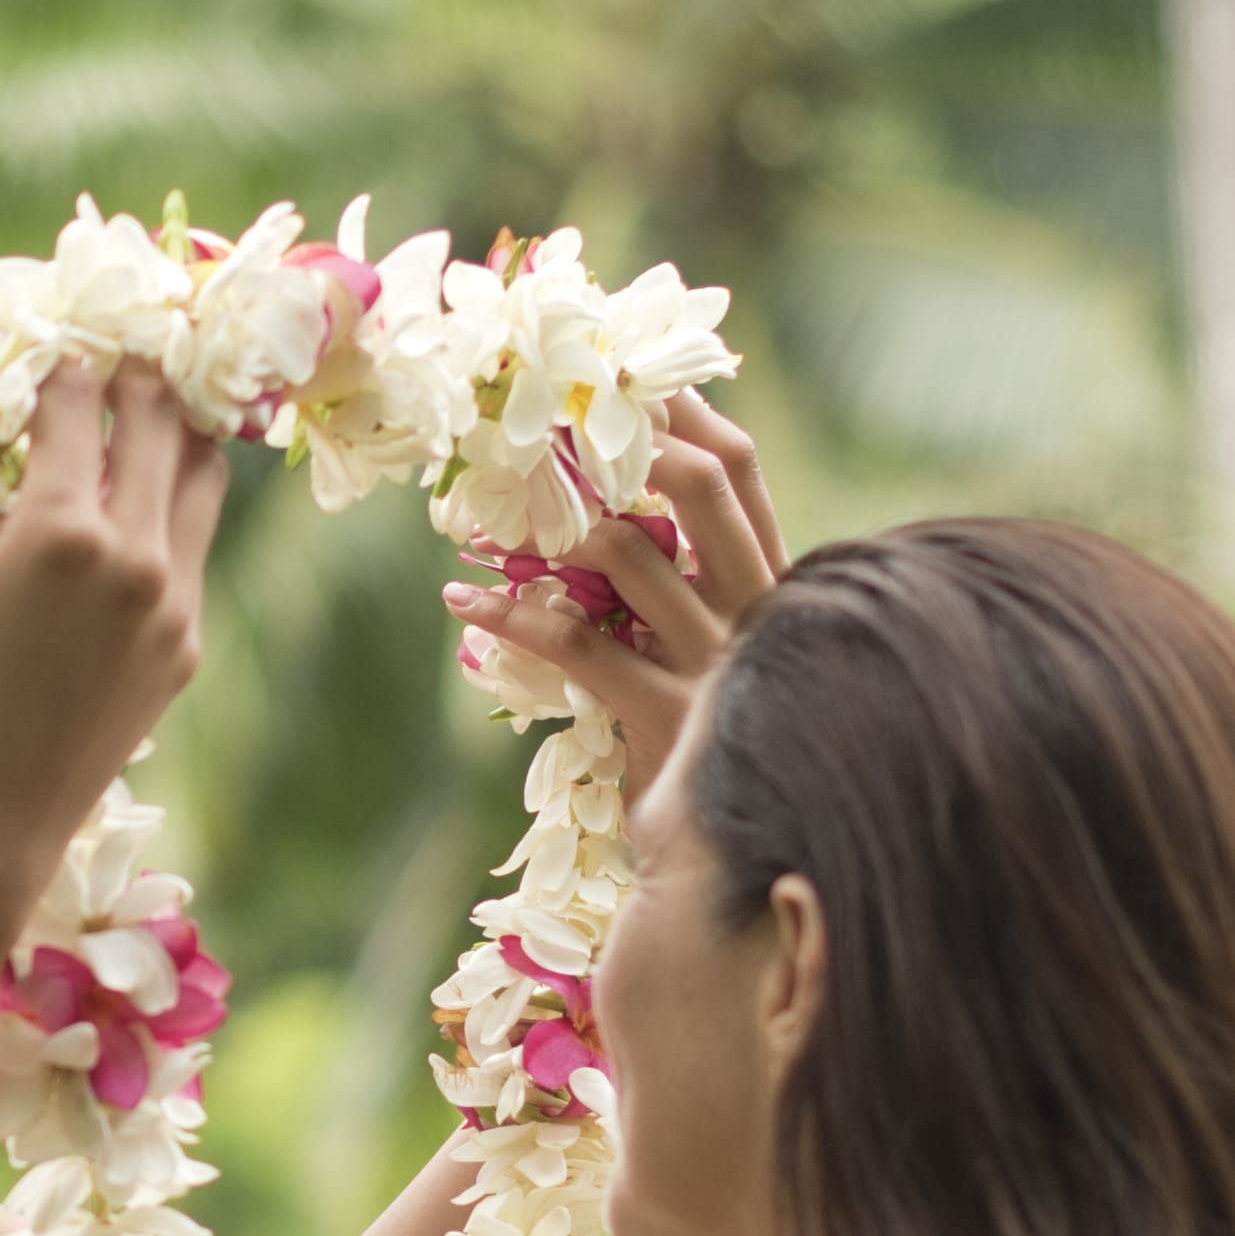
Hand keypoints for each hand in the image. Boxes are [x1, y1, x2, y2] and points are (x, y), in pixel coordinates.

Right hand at [0, 332, 227, 916]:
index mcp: (62, 530)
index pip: (79, 399)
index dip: (60, 357)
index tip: (45, 339)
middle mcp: (136, 560)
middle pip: (160, 421)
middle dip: (130, 378)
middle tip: (102, 355)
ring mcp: (173, 608)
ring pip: (202, 479)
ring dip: (171, 433)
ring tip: (134, 410)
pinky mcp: (184, 651)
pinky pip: (194, 550)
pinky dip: (171, 508)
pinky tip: (131, 504)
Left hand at [440, 388, 784, 776]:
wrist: (724, 860)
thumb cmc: (701, 744)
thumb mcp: (711, 654)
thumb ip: (686, 587)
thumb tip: (609, 508)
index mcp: (773, 587)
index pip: (742, 474)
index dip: (687, 414)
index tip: (622, 375)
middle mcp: (756, 614)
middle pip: (703, 488)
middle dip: (625, 437)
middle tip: (549, 413)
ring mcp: (717, 664)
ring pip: (629, 554)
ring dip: (547, 526)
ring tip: (484, 515)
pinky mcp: (666, 716)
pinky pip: (575, 644)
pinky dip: (509, 614)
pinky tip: (462, 599)